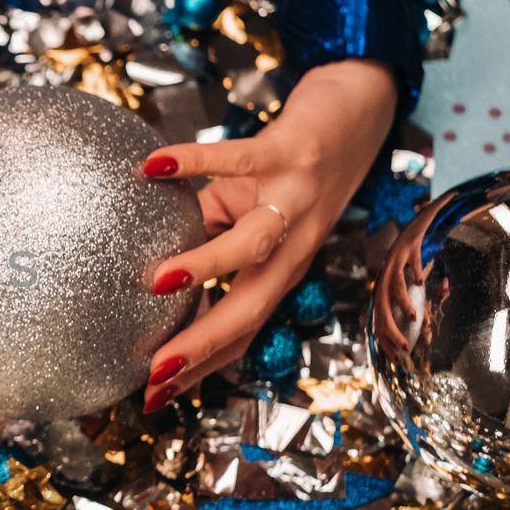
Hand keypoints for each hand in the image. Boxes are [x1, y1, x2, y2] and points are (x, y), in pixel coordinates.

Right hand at [139, 60, 397, 412]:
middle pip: (250, 309)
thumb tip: (155, 265)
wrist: (357, 112)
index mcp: (279, 267)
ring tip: (158, 282)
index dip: (200, 369)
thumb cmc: (292, 170)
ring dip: (207, 265)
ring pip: (254, 244)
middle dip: (201, 345)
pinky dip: (193, 161)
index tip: (153, 397)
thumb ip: (209, 237)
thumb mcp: (246, 214)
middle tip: (154, 372)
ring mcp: (294, 200)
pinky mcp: (291, 152)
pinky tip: (152, 166)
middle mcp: (292, 244)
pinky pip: (239, 159)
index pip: (240, 332)